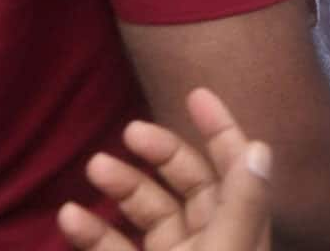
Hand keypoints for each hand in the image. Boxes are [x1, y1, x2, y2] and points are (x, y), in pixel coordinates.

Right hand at [58, 88, 270, 250]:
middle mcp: (210, 242)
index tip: (195, 94)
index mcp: (240, 233)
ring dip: (121, 186)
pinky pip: (115, 248)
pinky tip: (68, 216)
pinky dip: (92, 232)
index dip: (220, 130)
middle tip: (129, 132)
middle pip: (188, 184)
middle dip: (160, 153)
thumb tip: (261, 147)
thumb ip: (241, 206)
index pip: (235, 171)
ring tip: (94, 165)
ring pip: (150, 212)